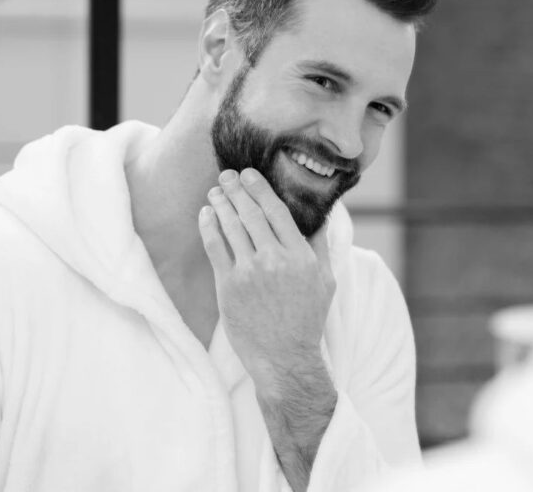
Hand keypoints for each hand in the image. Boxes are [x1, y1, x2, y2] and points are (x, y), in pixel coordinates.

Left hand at [198, 167, 335, 390]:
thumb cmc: (307, 321)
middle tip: (227, 175)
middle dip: (237, 190)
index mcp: (301, 256)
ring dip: (221, 203)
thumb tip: (321, 217)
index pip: (277, 211)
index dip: (261, 189)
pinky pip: (215, 247)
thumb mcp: (327, 281)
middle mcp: (275, 260)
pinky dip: (208, 226)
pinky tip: (205, 214)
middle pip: (251, 213)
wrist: (285, 358)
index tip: (250, 175)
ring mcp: (250, 272)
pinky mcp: (229, 286)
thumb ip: (321, 246)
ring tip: (215, 191)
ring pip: (231, 226)